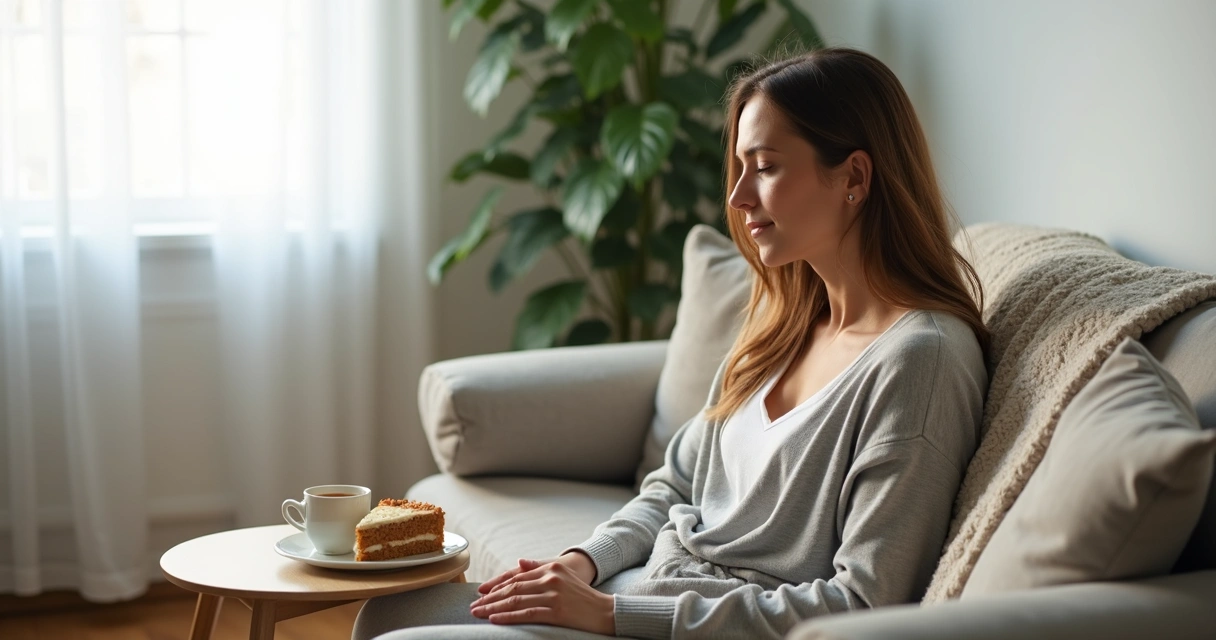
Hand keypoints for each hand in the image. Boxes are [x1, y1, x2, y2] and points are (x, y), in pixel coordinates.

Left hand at [470, 558, 613, 633]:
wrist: (605, 611)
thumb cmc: (583, 596)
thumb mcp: (563, 575)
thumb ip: (540, 567)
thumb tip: (520, 562)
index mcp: (550, 568)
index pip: (517, 577)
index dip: (497, 585)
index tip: (482, 593)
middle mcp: (550, 578)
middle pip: (513, 588)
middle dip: (490, 598)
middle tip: (474, 606)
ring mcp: (553, 594)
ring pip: (516, 600)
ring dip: (493, 608)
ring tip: (478, 614)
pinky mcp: (556, 611)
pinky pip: (526, 614)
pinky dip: (508, 617)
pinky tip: (495, 619)